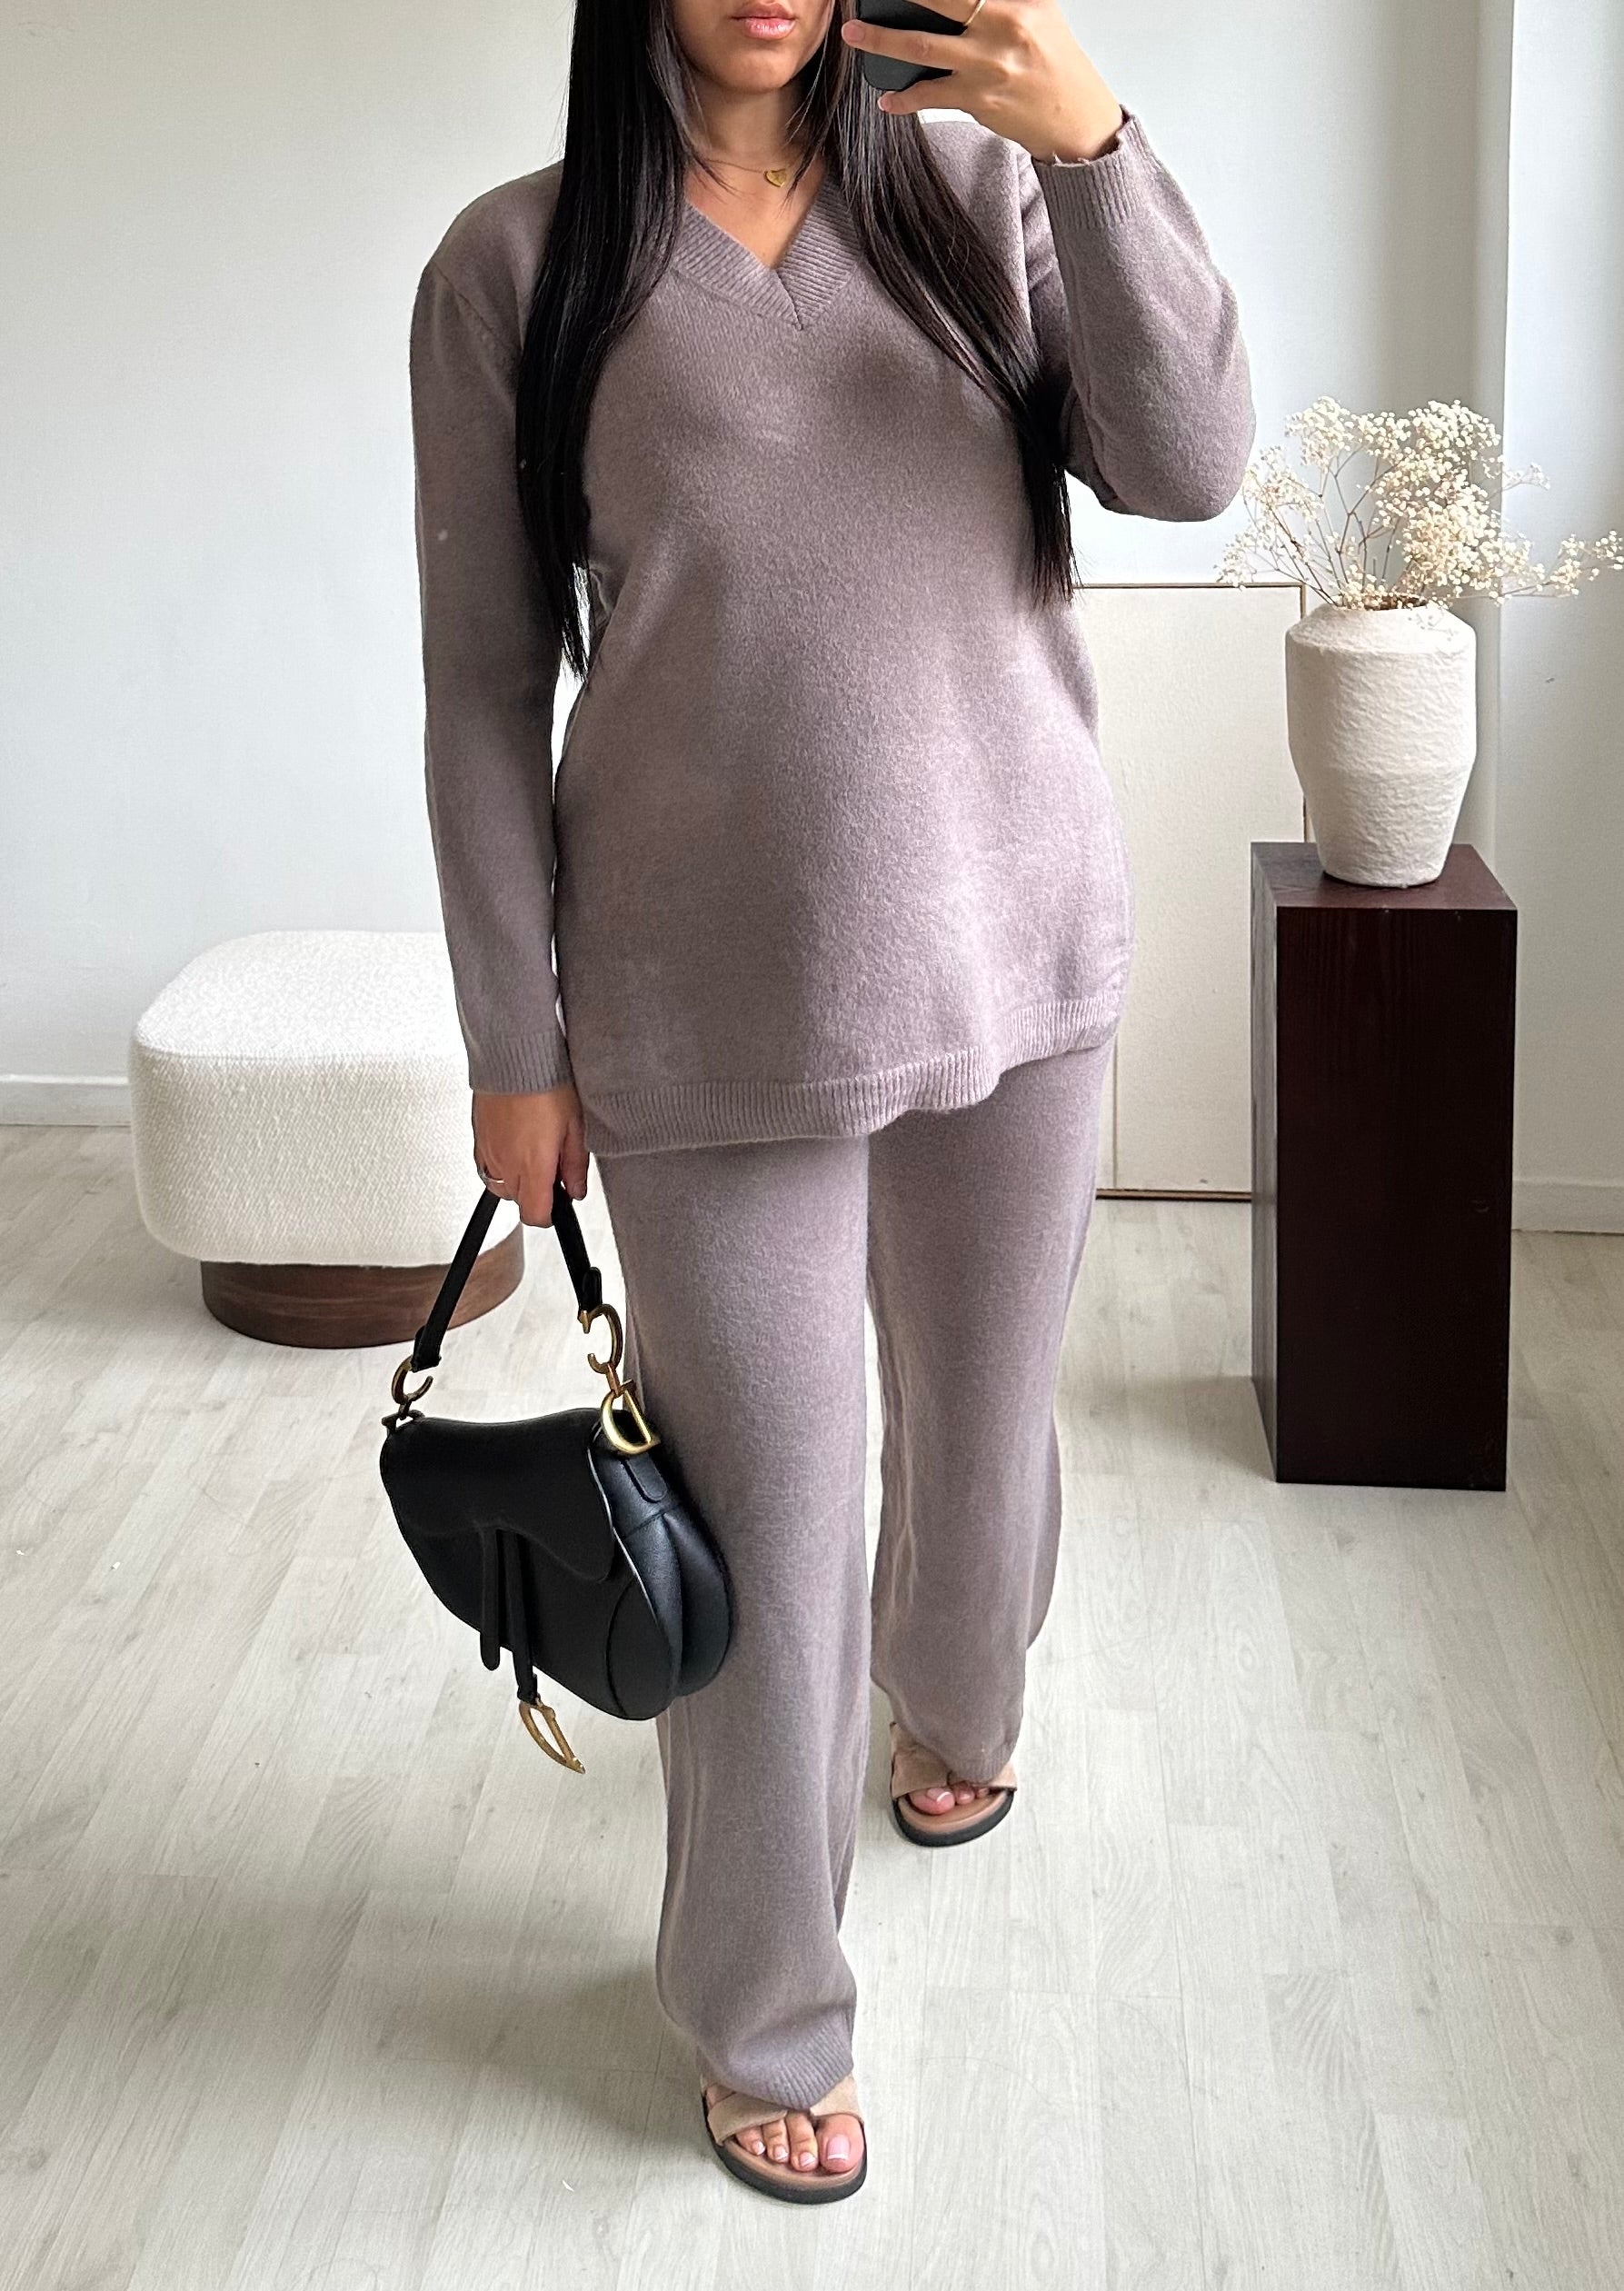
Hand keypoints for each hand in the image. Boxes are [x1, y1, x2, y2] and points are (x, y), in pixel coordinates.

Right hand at [471, 1080, 588, 1226]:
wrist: (513, 1057)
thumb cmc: (544, 1085)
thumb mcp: (574, 1126)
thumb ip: (575, 1165)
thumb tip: (576, 1190)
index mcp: (532, 1166)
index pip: (535, 1215)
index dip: (549, 1214)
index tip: (558, 1203)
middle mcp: (506, 1165)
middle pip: (519, 1202)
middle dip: (536, 1192)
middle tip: (552, 1165)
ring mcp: (488, 1153)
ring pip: (501, 1185)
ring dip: (518, 1178)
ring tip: (533, 1151)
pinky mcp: (478, 1139)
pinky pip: (488, 1166)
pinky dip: (502, 1163)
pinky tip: (516, 1143)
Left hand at [838, 0, 1124, 162]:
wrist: (1075, 118)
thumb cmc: (1055, 63)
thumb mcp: (1039, 10)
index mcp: (1015, 5)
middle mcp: (999, 32)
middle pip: (935, 3)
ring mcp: (985, 68)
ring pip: (921, 48)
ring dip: (881, 41)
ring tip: (854, 35)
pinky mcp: (977, 101)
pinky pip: (929, 96)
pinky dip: (904, 98)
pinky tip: (887, 98)